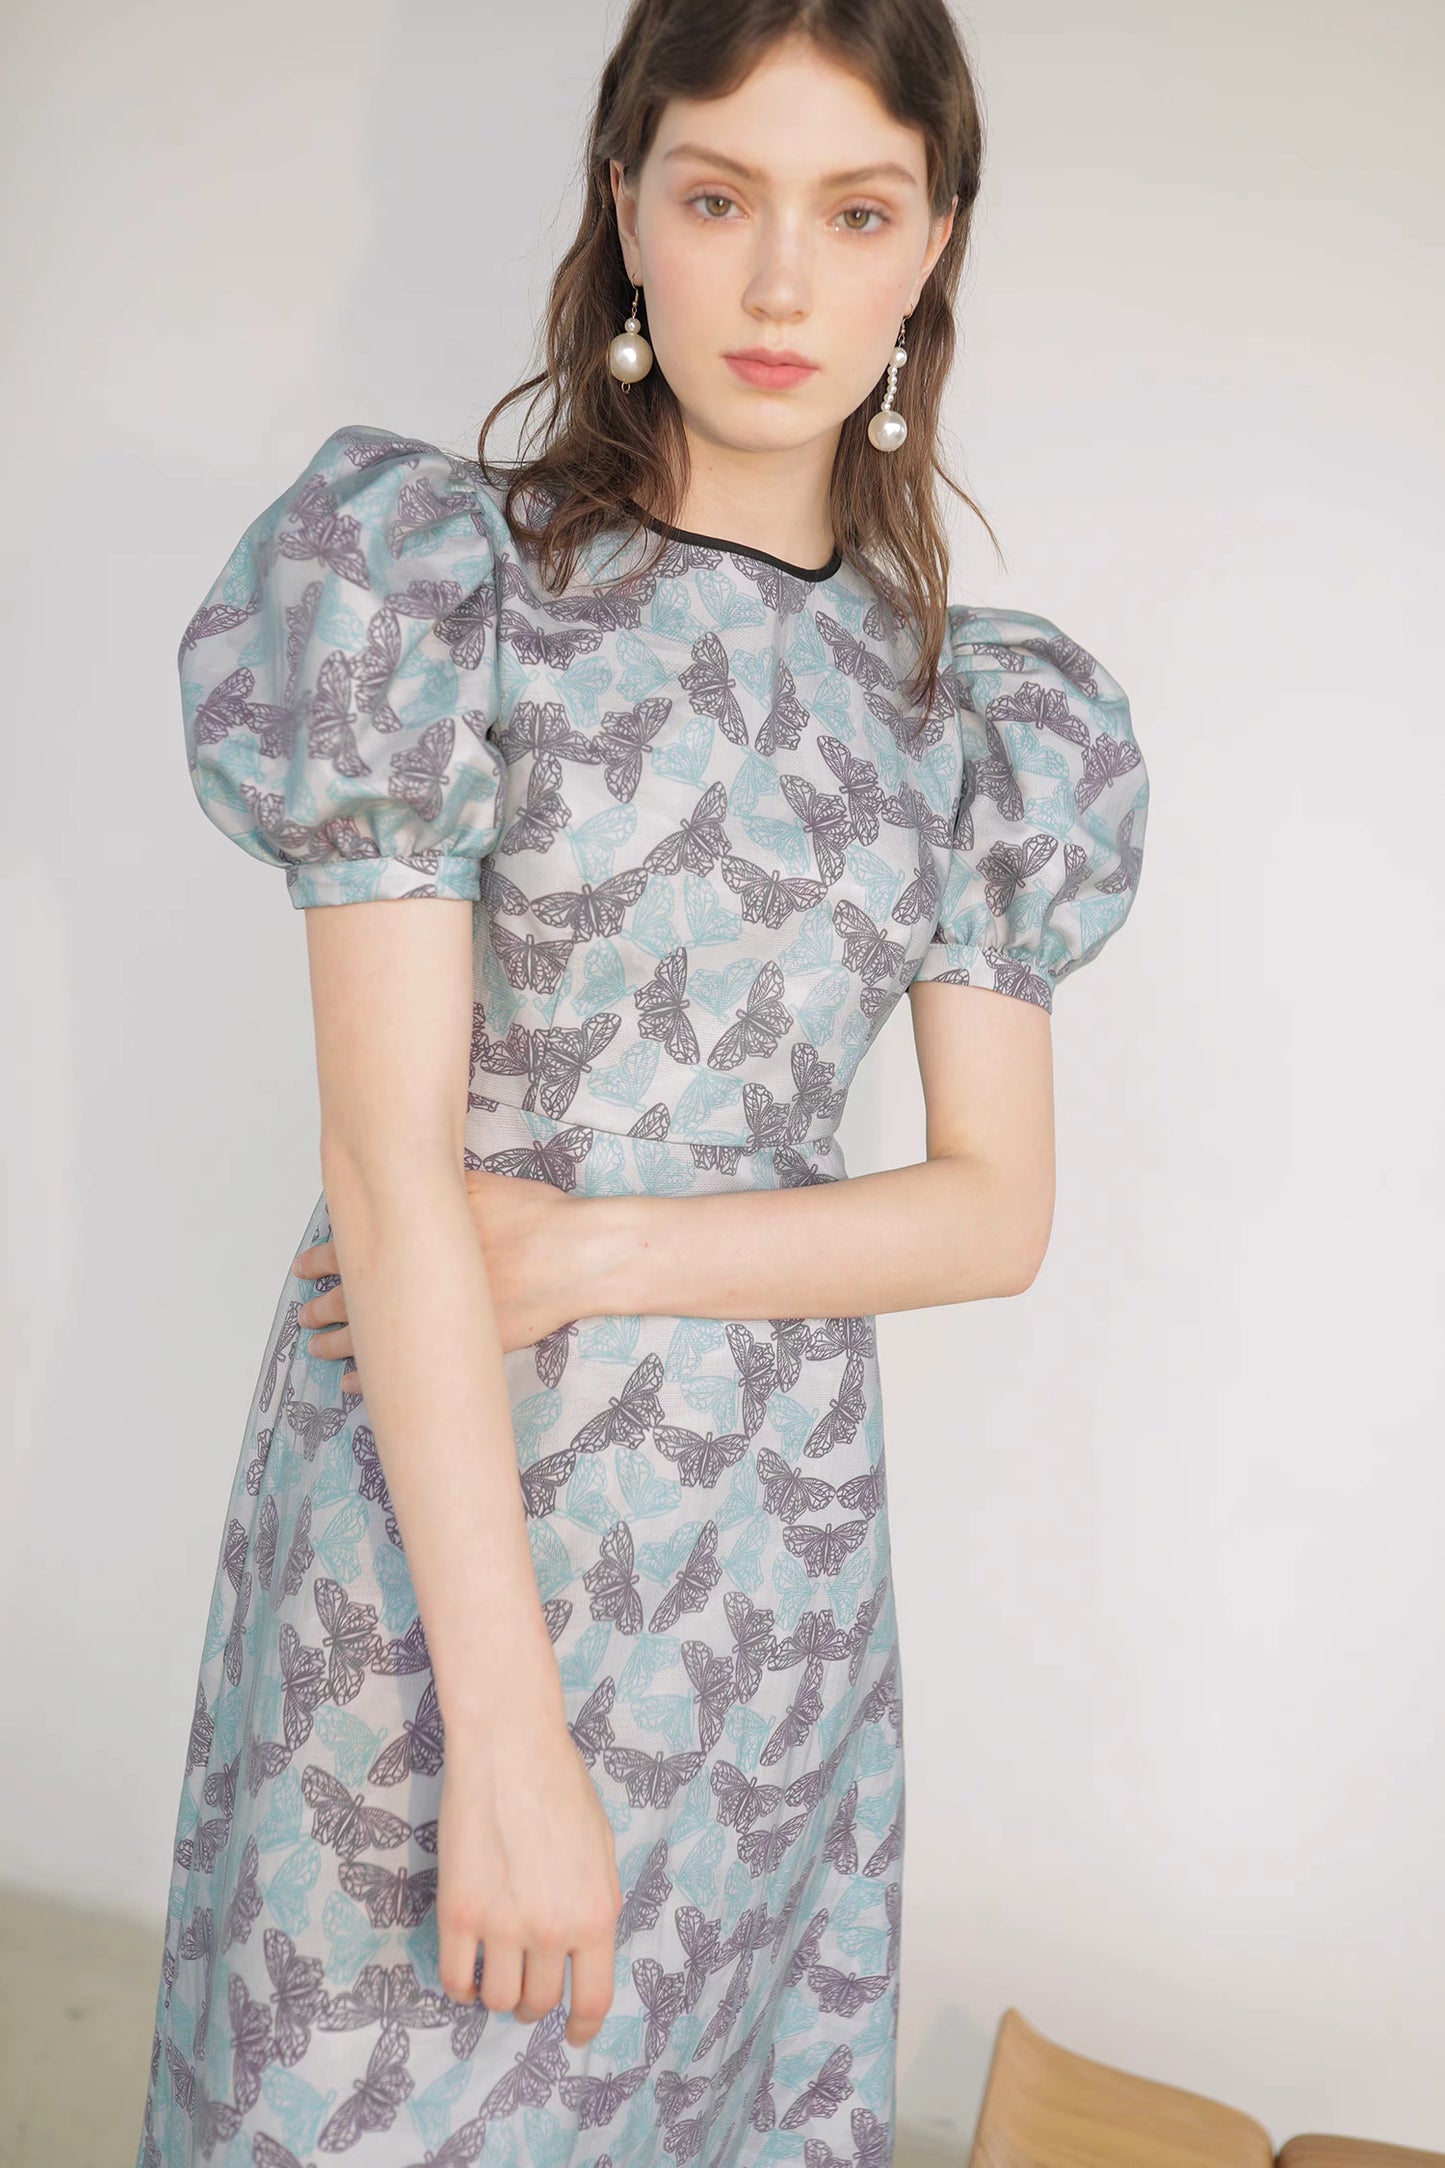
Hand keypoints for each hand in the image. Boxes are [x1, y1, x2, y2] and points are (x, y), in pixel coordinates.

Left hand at [293, 1170, 610, 1386]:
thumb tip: (407, 1178)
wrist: (573, 1255)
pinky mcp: (461, 1347)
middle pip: (353, 1300)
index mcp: (415, 1239)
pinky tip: (359, 1385)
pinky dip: (378, 1379)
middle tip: (306, 1314)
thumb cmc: (533, 1215)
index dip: (322, 1261)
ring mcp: (437, 1319)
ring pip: (371, 1339)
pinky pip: (406, 1369)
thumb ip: (438, 1191)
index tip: (304, 1267)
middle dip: (324, 1309)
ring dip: (340, 1345)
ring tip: (318, 1347)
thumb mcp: (478, 1187)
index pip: (351, 1252)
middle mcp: (419, 1283)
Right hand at [438, 1712, 622, 2043]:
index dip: (582, 2028)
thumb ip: (593, 1905)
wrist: (510, 1747)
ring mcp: (503, 1924)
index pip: (593, 2000)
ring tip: (495, 1974)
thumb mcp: (601, 1850)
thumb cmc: (561, 1786)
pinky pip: (455, 1978)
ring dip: (496, 1995)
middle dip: (534, 2004)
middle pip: (539, 2003)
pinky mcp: (458, 1912)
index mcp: (596, 1914)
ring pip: (497, 1999)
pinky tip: (465, 1969)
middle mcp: (552, 1929)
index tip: (573, 2035)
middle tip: (526, 1987)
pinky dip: (460, 1985)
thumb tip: (582, 1949)